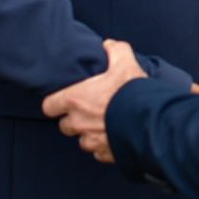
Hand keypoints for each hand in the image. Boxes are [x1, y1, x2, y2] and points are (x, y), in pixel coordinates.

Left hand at [42, 39, 147, 162]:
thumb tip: (109, 45)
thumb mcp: (125, 62)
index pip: (49, 106)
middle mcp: (78, 123)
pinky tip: (114, 135)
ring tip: (103, 124)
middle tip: (89, 110)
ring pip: (81, 140)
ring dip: (88, 133)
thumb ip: (115, 50)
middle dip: (73, 119)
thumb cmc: (132, 92)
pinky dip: (103, 145)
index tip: (65, 100)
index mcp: (75, 100)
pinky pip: (98, 152)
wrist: (149, 120)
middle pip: (64, 125)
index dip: (56, 103)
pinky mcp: (105, 153)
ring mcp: (91, 140)